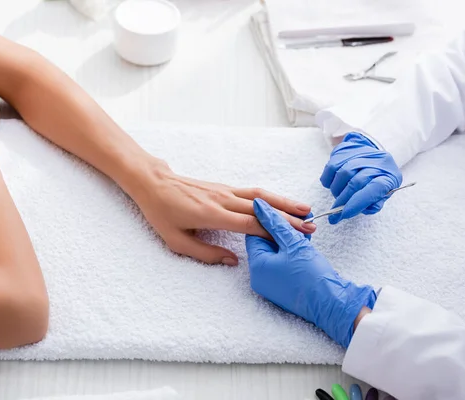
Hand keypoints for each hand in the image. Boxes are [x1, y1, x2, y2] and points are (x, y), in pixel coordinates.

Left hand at [134, 166, 316, 265]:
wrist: (153, 182)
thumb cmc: (162, 213)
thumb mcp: (177, 241)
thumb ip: (206, 254)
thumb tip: (233, 261)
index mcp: (212, 215)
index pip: (251, 224)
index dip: (275, 231)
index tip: (295, 237)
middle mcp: (223, 200)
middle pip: (262, 208)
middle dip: (289, 217)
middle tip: (311, 226)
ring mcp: (225, 191)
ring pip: (261, 196)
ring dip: (285, 202)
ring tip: (305, 208)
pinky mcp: (224, 187)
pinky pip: (252, 192)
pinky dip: (271, 197)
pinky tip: (282, 202)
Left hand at [245, 199, 375, 347]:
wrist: (333, 305)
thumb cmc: (313, 276)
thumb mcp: (294, 243)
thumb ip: (275, 222)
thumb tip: (258, 205)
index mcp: (257, 265)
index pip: (254, 233)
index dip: (272, 222)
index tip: (290, 217)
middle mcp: (259, 276)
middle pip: (265, 242)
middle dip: (283, 231)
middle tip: (302, 224)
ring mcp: (270, 283)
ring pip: (275, 252)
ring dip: (290, 240)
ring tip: (307, 235)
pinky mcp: (282, 286)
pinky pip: (282, 263)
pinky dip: (293, 253)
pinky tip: (306, 246)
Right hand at [320, 132, 401, 223]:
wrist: (371, 152)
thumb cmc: (377, 177)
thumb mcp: (383, 193)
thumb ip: (374, 204)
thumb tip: (360, 210)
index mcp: (388, 175)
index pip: (374, 189)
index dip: (358, 203)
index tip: (344, 214)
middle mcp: (375, 162)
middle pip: (355, 183)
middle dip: (343, 201)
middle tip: (335, 214)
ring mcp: (359, 154)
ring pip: (342, 174)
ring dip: (336, 190)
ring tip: (339, 195)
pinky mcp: (344, 151)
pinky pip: (331, 167)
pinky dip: (328, 180)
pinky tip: (333, 184)